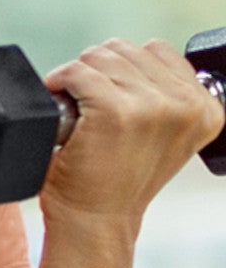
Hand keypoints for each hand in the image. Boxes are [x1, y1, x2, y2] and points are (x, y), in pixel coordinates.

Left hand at [42, 38, 225, 234]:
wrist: (96, 218)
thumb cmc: (120, 178)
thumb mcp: (164, 134)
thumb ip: (166, 97)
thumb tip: (139, 56)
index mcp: (207, 109)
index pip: (159, 51)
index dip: (126, 69)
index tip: (112, 93)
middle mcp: (186, 106)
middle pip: (125, 49)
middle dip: (99, 71)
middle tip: (89, 103)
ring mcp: (152, 107)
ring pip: (99, 57)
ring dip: (78, 76)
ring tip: (78, 107)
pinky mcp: (114, 111)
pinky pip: (77, 71)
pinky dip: (60, 81)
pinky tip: (61, 103)